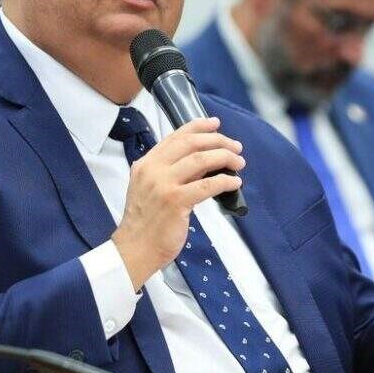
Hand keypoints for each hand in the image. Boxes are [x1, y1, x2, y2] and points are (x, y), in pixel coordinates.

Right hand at [111, 117, 244, 290]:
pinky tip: (234, 182)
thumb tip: (205, 160)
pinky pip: (207, 185)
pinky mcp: (175, 201)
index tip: (215, 123)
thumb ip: (171, 172)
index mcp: (146, 164)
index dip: (198, 127)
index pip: (175, 137)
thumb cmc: (146, 222)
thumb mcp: (151, 188)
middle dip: (218, 141)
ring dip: (225, 157)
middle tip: (235, 146)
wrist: (134, 249)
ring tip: (239, 162)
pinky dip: (225, 180)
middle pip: (191, 144)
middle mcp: (152, 170)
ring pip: (201, 160)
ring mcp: (163, 185)